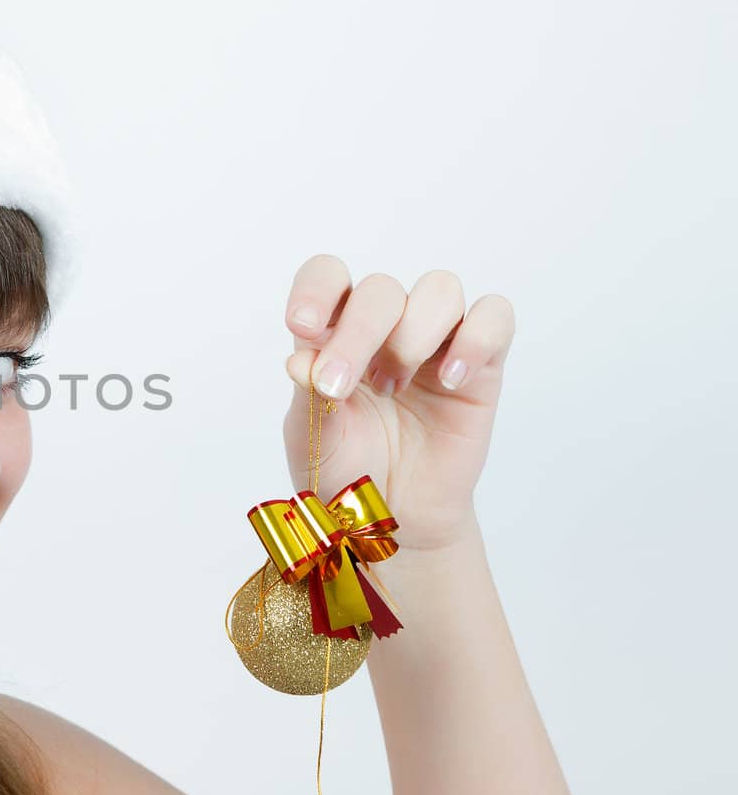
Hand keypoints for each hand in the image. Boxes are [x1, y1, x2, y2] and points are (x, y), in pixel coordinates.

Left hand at [280, 255, 515, 552]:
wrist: (392, 518)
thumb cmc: (345, 470)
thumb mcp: (314, 439)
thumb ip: (309, 397)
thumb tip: (299, 360)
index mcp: (332, 333)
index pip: (327, 276)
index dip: (315, 289)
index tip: (302, 326)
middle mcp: (383, 327)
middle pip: (380, 289)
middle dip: (359, 332)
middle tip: (341, 385)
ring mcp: (435, 341)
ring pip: (440, 289)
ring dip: (414, 333)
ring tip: (395, 387)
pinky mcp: (481, 365)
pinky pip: (494, 317)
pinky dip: (475, 340)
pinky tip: (450, 380)